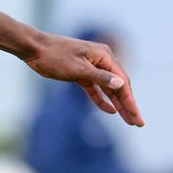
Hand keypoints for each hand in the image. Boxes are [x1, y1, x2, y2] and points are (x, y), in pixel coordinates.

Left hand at [24, 31, 143, 126]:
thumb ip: (99, 77)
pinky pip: (95, 88)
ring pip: (108, 88)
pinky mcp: (80, 73)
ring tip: (128, 120)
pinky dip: (101, 99)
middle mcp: (101, 60)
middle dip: (128, 105)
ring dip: (117, 104)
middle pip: (119, 86)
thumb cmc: (54, 56)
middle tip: (138, 123)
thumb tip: (121, 84)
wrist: (33, 48)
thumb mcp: (77, 69)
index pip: (123, 82)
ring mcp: (91, 66)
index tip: (137, 118)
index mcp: (104, 56)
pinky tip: (110, 110)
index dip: (131, 102)